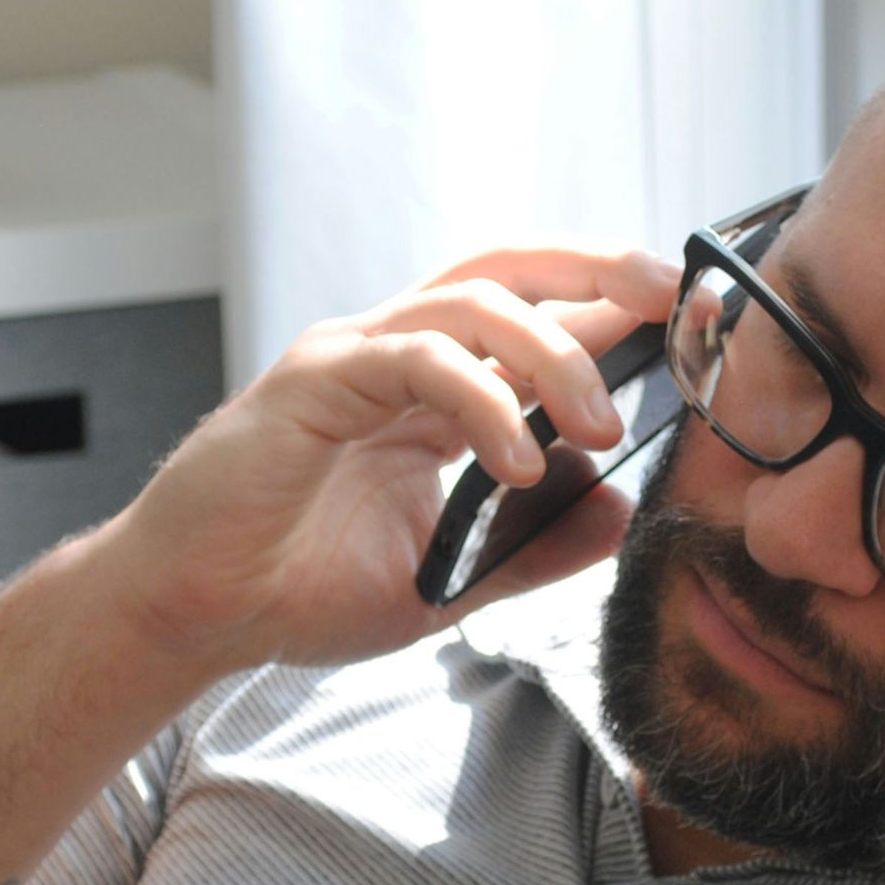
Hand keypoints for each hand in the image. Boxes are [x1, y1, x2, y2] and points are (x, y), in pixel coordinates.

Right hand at [96, 244, 682, 671]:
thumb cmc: (302, 585)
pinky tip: (518, 458)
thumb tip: (619, 512)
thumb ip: (532, 547)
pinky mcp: (313, 381)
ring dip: (551, 354)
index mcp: (435, 389)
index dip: (612, 307)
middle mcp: (399, 355)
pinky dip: (479, 399)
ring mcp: (354, 358)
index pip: (535, 315)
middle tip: (670, 300)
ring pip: (470, 304)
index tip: (689, 324)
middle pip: (510, 269)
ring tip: (599, 424)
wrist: (194, 614)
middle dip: (598, 269)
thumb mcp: (450, 577)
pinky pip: (414, 361)